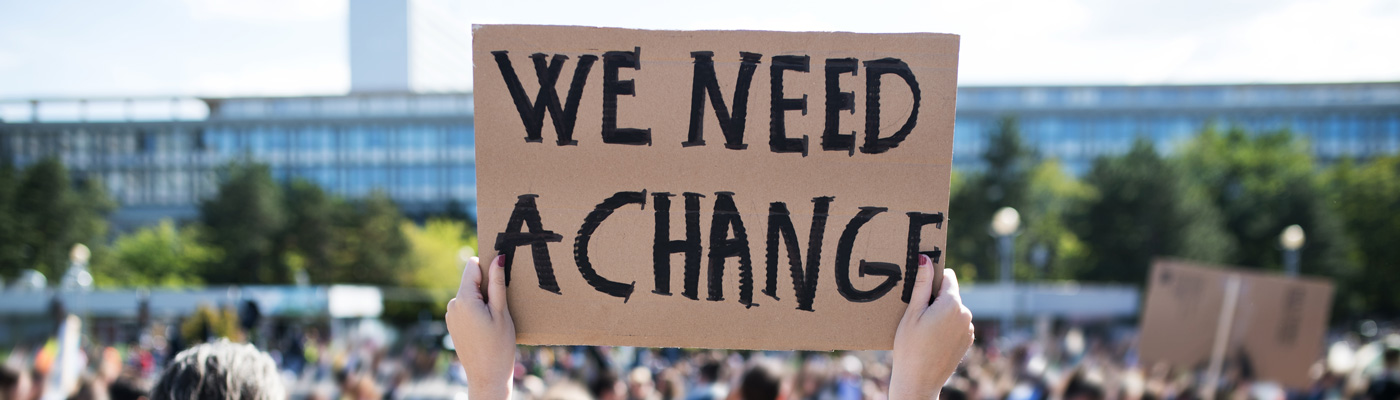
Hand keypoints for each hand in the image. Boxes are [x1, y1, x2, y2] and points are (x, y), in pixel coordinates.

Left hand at [445, 255, 516, 399]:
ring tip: (495, 320)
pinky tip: (487, 327)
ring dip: (482, 300)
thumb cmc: (499, 346)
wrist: (487, 377)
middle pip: (471, 281)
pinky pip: (466, 308)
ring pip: (469, 295)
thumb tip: (498, 257)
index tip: (501, 278)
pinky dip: (477, 311)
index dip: (488, 268)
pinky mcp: (453, 324)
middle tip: (501, 306)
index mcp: (464, 299)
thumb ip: (498, 283)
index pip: (472, 266)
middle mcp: (452, 304)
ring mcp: (450, 315)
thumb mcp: (501, 312)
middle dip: (487, 287)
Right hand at [888, 255, 974, 399]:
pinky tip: (932, 339)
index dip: (932, 279)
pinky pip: (957, 324)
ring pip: (953, 309)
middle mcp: (966, 314)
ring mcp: (968, 329)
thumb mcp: (912, 313)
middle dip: (935, 298)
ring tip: (923, 330)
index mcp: (953, 304)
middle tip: (917, 314)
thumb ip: (921, 285)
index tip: (919, 289)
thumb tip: (925, 259)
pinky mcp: (967, 341)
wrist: (919, 381)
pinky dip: (946, 326)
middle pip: (950, 294)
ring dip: (941, 312)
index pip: (947, 276)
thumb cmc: (910, 346)